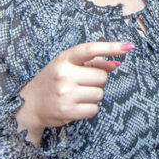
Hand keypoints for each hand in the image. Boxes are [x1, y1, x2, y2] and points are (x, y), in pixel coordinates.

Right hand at [15, 41, 132, 143]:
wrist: (30, 105)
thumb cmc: (53, 81)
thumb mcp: (68, 66)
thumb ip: (92, 63)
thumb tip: (117, 63)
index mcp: (64, 59)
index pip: (90, 49)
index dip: (111, 47)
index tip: (128, 47)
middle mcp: (64, 74)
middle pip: (102, 76)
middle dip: (97, 80)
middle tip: (82, 83)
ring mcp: (65, 93)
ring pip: (100, 93)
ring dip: (93, 95)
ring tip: (76, 95)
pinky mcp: (68, 111)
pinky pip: (94, 109)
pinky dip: (89, 108)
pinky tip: (76, 106)